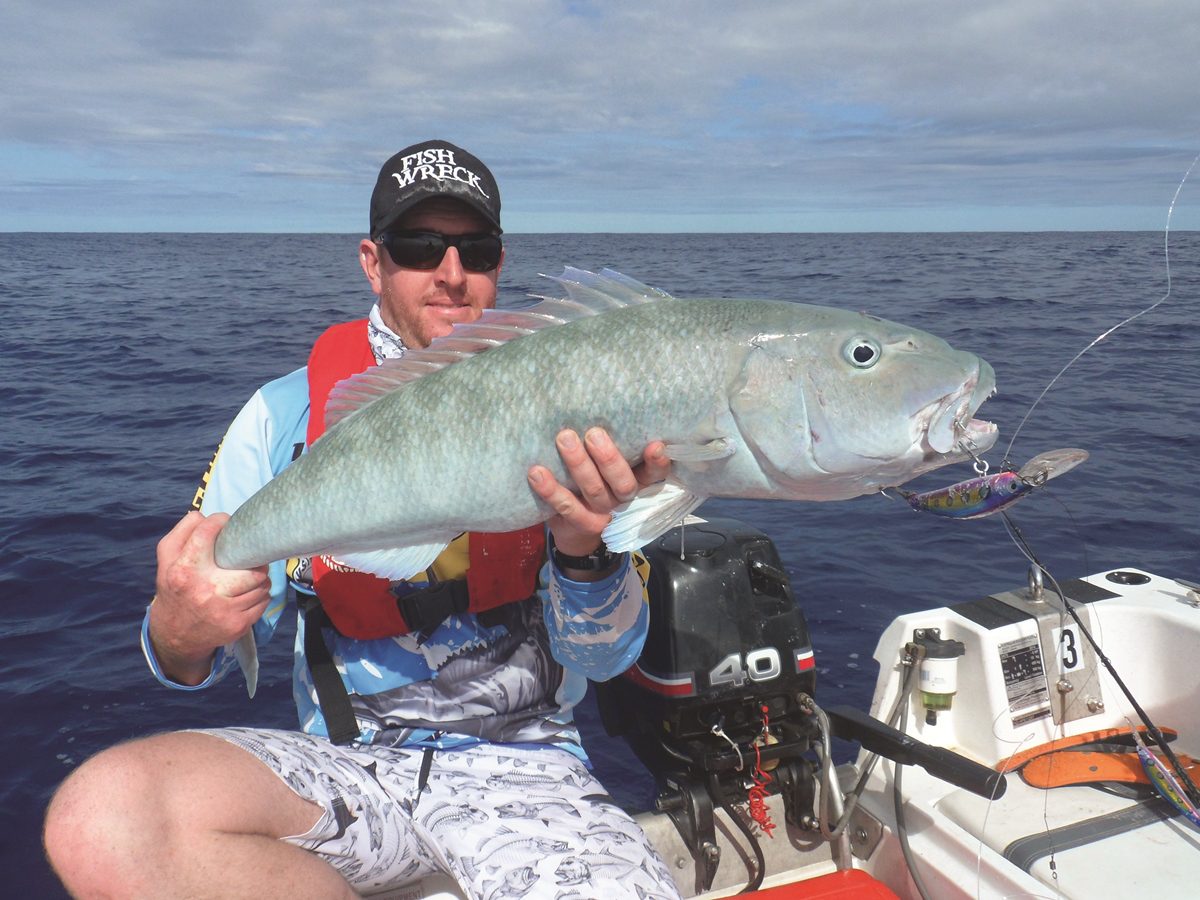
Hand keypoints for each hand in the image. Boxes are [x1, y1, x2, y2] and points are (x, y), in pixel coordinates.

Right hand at [148, 511, 270, 684]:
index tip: (226, 523)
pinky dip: (260, 595)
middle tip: (249, 556)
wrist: (175, 633)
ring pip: (261, 583)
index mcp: (184, 570)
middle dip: (253, 557)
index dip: (220, 521)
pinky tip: (248, 593)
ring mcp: (223, 610)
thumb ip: (184, 531)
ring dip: (260, 576)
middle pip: (249, 562)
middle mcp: (204, 589)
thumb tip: (207, 515)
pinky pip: (263, 601)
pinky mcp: (237, 625)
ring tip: (249, 575)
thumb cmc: (175, 586)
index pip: (207, 533)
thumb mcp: (167, 558)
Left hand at [527, 428, 670, 558]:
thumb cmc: (596, 479)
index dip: (657, 462)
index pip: (655, 474)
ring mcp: (602, 513)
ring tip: (564, 439)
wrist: (576, 529)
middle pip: (623, 483)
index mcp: (638, 482)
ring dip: (578, 464)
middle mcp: (623, 499)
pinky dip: (551, 490)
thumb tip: (598, 402)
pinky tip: (537, 473)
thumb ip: (614, 444)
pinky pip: (566, 507)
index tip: (654, 444)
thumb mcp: (609, 465)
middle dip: (608, 458)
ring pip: (594, 491)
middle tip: (593, 433)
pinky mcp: (579, 523)